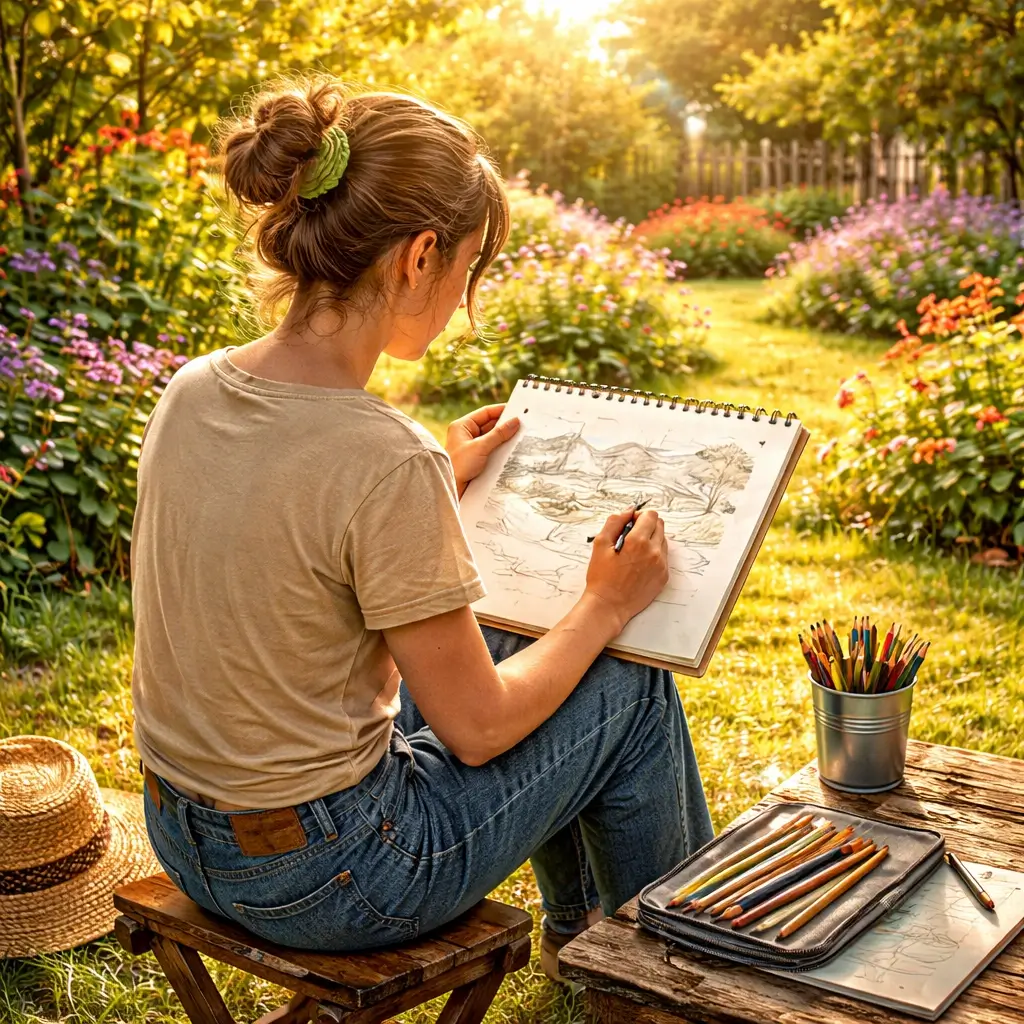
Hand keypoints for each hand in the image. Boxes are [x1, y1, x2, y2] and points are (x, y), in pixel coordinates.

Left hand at [446, 405, 520, 497]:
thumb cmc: (459, 466)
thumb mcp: (480, 447)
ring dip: (504, 437)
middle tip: (522, 424)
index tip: (517, 410)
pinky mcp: (476, 457)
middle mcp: (466, 434)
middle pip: (490, 424)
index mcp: (462, 426)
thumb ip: (498, 434)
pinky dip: (501, 447)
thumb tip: (515, 422)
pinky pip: (491, 448)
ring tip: (520, 435)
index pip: (485, 412)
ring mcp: (471, 446)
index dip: (501, 410)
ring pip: (492, 437)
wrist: (451, 489)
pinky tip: (512, 448)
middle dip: (505, 425)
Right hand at [583, 508, 668, 631]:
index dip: (639, 515)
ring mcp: (661, 565)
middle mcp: (654, 552)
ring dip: (651, 540)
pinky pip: (663, 557)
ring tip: (634, 552)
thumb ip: (615, 522)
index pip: (651, 515)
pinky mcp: (664, 577)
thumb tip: (628, 510)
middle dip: (646, 526)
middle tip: (630, 537)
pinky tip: (638, 564)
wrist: (609, 605)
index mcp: (638, 542)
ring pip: (663, 541)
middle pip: (660, 525)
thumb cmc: (601, 577)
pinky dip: (653, 555)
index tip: (630, 523)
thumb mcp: (600, 544)